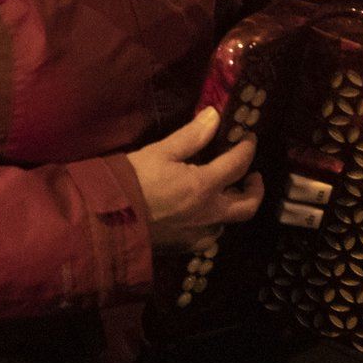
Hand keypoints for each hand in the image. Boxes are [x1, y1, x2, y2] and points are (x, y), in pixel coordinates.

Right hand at [125, 108, 264, 249]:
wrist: (107, 221)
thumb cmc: (132, 181)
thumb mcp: (161, 152)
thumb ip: (192, 136)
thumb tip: (215, 116)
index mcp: (204, 186)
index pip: (239, 165)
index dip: (248, 148)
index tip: (249, 139)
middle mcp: (209, 214)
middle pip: (248, 206)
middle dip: (255, 189)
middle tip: (252, 175)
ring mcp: (199, 234)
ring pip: (228, 223)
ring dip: (232, 207)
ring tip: (224, 194)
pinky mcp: (185, 246)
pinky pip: (209, 236)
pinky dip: (212, 223)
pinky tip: (202, 215)